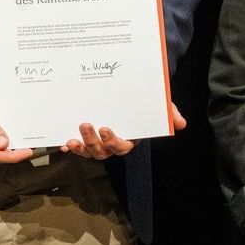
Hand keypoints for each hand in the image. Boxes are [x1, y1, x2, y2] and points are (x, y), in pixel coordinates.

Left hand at [63, 103, 186, 158]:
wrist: (131, 94)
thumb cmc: (144, 102)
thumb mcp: (159, 105)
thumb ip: (169, 113)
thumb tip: (182, 123)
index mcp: (129, 138)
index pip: (122, 146)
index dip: (113, 141)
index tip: (106, 128)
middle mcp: (112, 144)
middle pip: (102, 151)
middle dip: (93, 142)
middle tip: (85, 125)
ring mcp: (97, 142)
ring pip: (88, 151)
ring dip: (80, 147)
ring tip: (72, 138)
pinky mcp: (85, 138)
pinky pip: (77, 146)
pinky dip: (69, 147)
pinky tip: (62, 144)